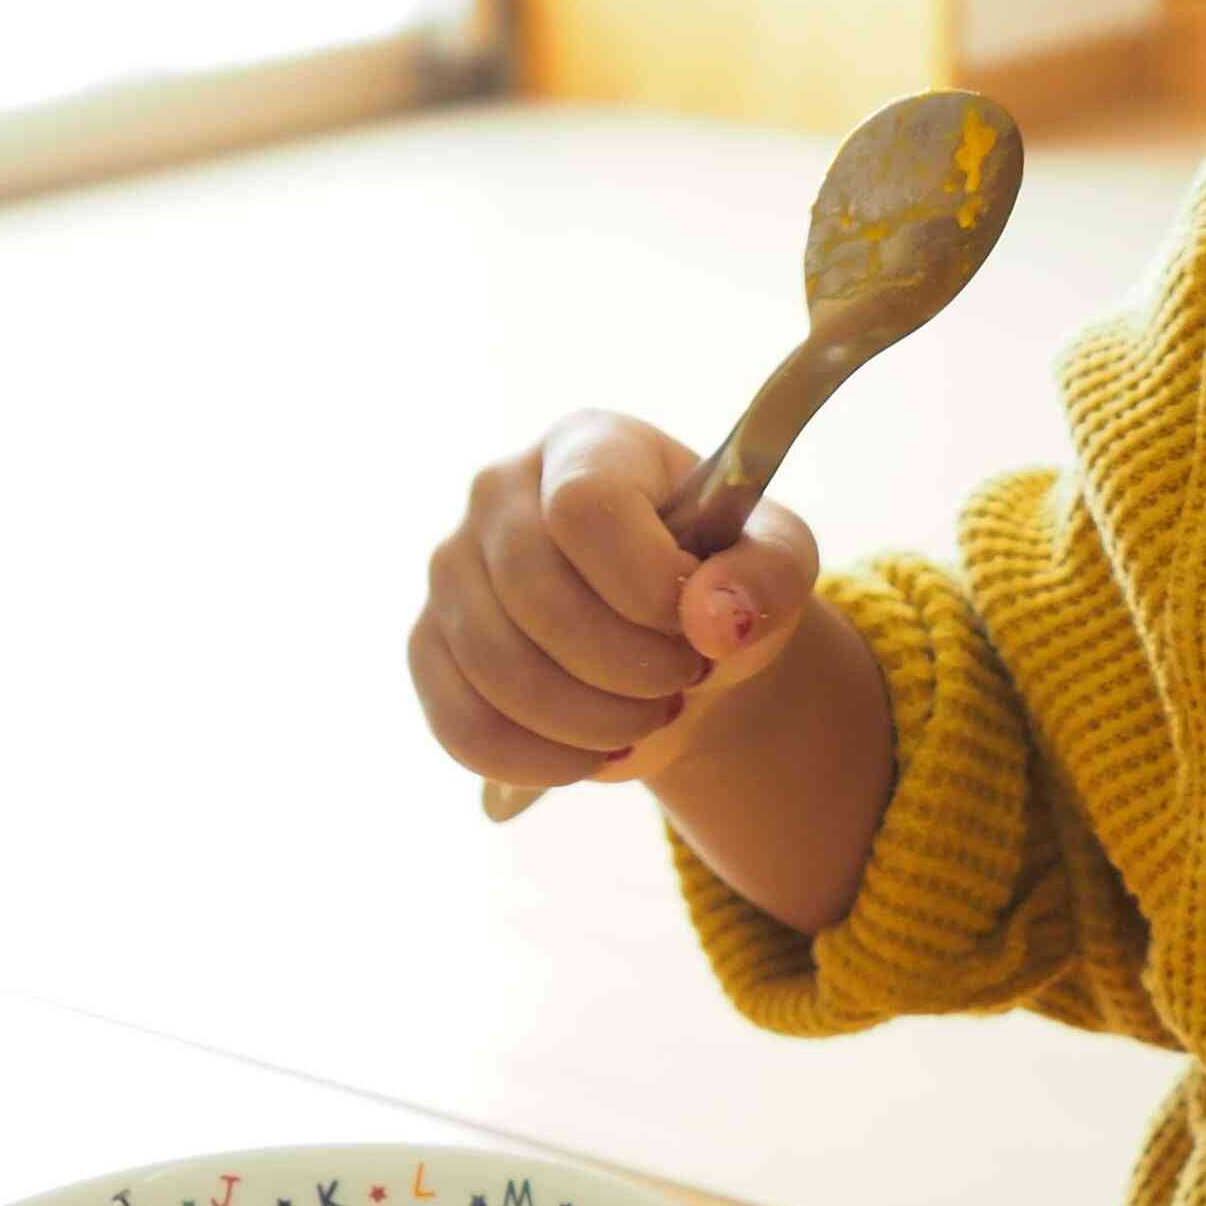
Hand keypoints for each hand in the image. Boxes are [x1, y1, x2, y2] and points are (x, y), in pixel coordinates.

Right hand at [406, 411, 823, 791]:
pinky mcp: (428, 645)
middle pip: (536, 594)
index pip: (586, 507)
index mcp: (587, 445)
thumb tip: (716, 618)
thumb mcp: (776, 562)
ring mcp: (451, 568)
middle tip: (684, 680)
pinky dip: (538, 759)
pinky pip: (462, 724)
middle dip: (630, 666)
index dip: (646, 584)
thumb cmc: (720, 580)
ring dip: (593, 720)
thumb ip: (768, 574)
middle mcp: (498, 492)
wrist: (675, 640)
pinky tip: (591, 752)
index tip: (694, 621)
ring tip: (649, 715)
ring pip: (498, 669)